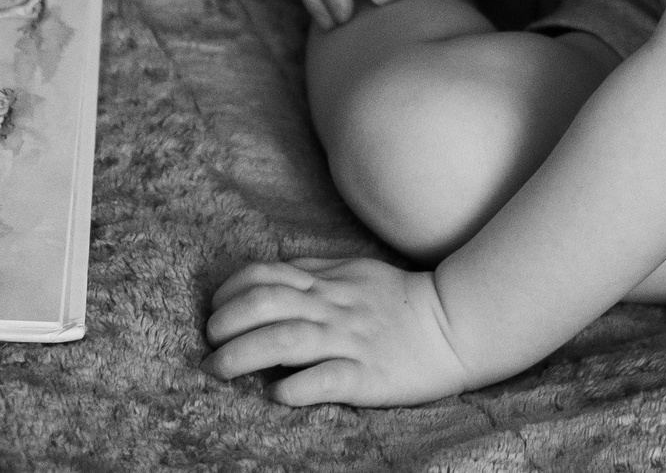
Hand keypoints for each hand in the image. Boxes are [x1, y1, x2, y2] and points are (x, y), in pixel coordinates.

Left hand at [203, 257, 476, 406]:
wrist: (457, 324)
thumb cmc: (401, 300)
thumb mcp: (355, 272)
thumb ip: (314, 272)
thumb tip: (271, 274)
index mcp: (328, 283)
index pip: (267, 275)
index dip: (232, 290)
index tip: (213, 308)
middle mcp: (333, 308)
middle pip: (267, 305)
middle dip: (227, 322)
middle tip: (208, 342)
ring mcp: (350, 341)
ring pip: (287, 340)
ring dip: (244, 354)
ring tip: (218, 368)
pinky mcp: (369, 376)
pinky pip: (326, 379)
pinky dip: (296, 386)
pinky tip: (276, 393)